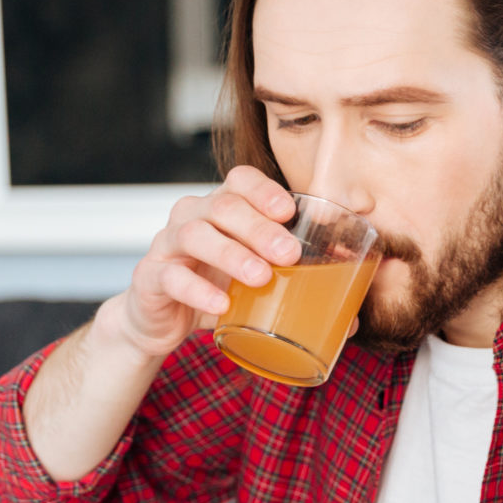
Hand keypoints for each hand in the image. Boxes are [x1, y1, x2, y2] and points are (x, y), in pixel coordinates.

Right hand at [107, 165, 300, 358]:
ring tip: (261, 277)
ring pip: (195, 234)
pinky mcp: (150, 278)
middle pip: (222, 205)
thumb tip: (351, 319)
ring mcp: (167, 245)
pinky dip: (198, 290)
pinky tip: (222, 303)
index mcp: (220, 209)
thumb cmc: (214, 290)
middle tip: (290, 254)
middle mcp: (191, 217)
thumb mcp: (253, 283)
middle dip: (259, 227)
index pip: (239, 180)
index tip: (290, 212)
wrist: (161, 321)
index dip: (263, 190)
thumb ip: (294, 289)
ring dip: (231, 254)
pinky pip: (171, 277)